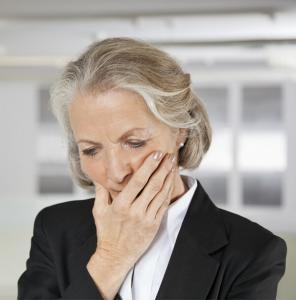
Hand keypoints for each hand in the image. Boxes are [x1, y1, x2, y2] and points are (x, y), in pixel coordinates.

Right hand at [92, 151, 176, 267]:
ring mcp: (147, 219)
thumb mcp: (99, 211)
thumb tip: (100, 176)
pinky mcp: (154, 225)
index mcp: (121, 205)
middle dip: (162, 168)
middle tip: (169, 156)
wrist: (116, 255)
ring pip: (161, 194)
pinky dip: (168, 193)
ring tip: (172, 166)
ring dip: (168, 178)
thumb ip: (100, 191)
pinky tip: (171, 183)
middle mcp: (136, 211)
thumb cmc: (107, 233)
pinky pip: (164, 206)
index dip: (149, 166)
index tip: (156, 155)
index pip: (138, 181)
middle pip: (153, 185)